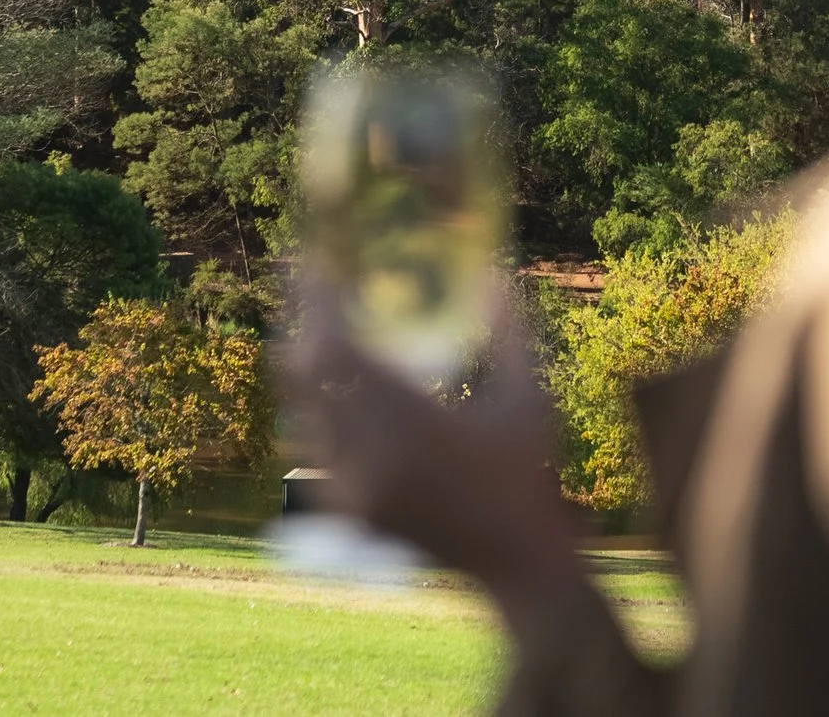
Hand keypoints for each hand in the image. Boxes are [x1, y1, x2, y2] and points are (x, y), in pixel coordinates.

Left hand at [282, 279, 590, 620]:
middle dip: (299, 327)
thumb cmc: (528, 474)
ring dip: (305, 373)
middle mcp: (371, 456)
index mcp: (412, 422)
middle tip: (306, 290)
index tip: (313, 266)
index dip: (315, 304)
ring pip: (301, 414)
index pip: (336, 350)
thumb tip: (494, 273)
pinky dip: (318, 416)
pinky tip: (332, 396)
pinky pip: (316, 451)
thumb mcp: (528, 398)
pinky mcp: (349, 513)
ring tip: (317, 335)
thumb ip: (509, 335)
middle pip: (302, 377)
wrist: (515, 562)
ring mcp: (353, 490)